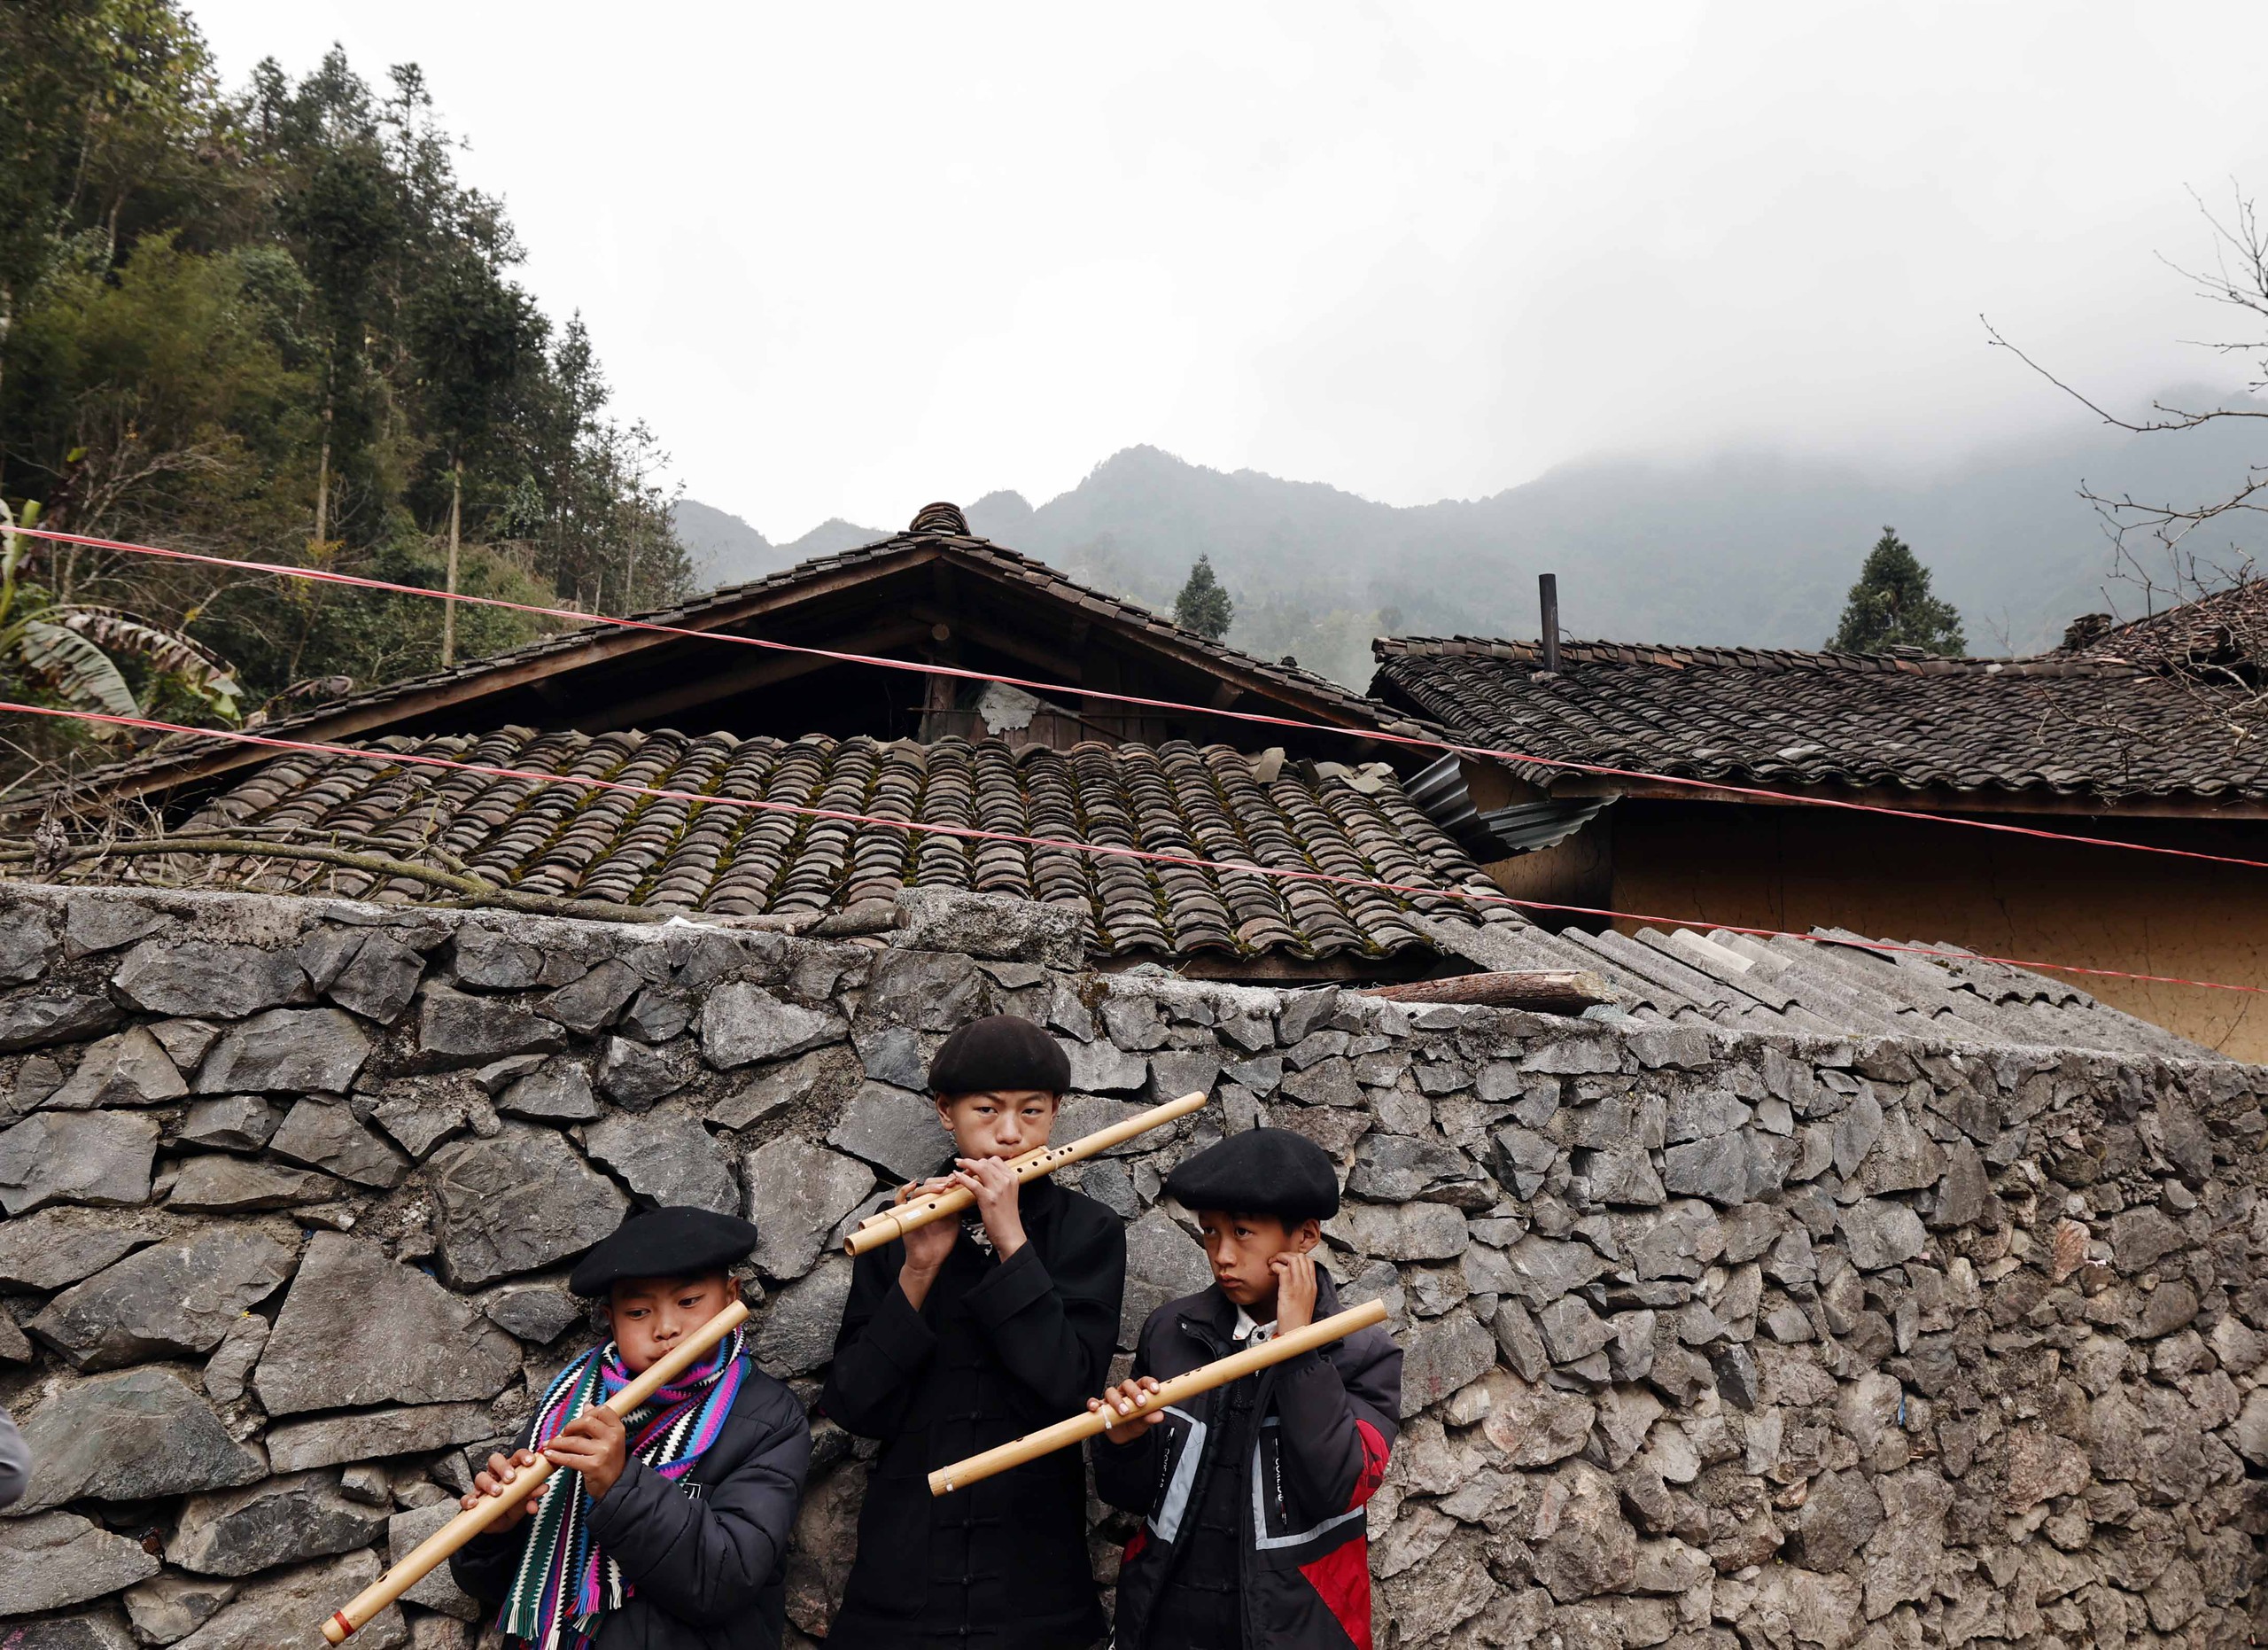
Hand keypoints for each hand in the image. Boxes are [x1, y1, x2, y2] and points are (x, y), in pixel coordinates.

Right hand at [461, 1448, 542, 1527]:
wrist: (501, 1524)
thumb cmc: (514, 1505)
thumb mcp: (525, 1500)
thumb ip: (532, 1494)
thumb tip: (544, 1487)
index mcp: (511, 1469)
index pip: (516, 1456)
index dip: (523, 1456)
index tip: (530, 1462)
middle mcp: (496, 1474)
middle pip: (495, 1460)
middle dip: (503, 1467)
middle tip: (511, 1478)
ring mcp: (482, 1487)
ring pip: (480, 1477)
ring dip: (489, 1483)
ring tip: (498, 1492)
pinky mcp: (473, 1500)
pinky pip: (465, 1497)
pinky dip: (469, 1500)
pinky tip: (475, 1504)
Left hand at [541, 1408, 628, 1500]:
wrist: (615, 1486)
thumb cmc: (610, 1461)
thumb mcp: (610, 1440)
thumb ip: (598, 1422)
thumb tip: (587, 1404)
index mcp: (618, 1429)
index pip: (602, 1410)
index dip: (587, 1412)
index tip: (577, 1420)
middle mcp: (612, 1438)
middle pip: (586, 1422)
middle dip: (570, 1426)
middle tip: (562, 1433)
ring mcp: (603, 1452)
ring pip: (574, 1441)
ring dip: (557, 1442)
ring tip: (549, 1444)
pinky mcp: (593, 1466)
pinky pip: (569, 1458)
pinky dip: (556, 1456)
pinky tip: (549, 1454)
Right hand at [897, 1178, 959, 1304]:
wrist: (930, 1259)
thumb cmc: (940, 1242)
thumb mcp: (953, 1220)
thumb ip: (955, 1206)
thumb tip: (963, 1192)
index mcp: (936, 1203)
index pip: (940, 1185)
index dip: (948, 1180)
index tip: (958, 1179)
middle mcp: (924, 1204)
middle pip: (929, 1184)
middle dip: (941, 1181)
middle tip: (951, 1183)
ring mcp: (914, 1209)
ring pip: (918, 1191)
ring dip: (930, 1187)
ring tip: (941, 1188)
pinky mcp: (904, 1216)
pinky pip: (900, 1200)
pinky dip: (903, 1191)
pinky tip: (912, 1186)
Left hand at [953, 1156, 1025, 1258]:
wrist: (1010, 1235)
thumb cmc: (1007, 1218)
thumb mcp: (1007, 1195)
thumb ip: (999, 1183)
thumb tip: (984, 1176)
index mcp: (1012, 1178)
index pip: (995, 1160)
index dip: (982, 1161)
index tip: (973, 1164)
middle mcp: (1007, 1181)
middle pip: (986, 1162)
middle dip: (971, 1162)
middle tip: (962, 1165)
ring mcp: (998, 1189)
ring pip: (980, 1167)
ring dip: (966, 1166)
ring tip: (958, 1168)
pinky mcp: (989, 1199)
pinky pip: (973, 1183)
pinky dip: (963, 1178)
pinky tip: (957, 1177)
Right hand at [1087, 1377, 1164, 1444]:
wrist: (1124, 1436)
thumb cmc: (1135, 1423)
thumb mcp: (1145, 1422)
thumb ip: (1151, 1417)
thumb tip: (1160, 1415)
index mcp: (1137, 1391)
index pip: (1143, 1382)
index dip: (1150, 1383)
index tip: (1156, 1390)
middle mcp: (1124, 1392)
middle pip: (1127, 1384)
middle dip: (1134, 1392)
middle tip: (1141, 1403)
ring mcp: (1111, 1399)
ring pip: (1111, 1392)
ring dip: (1117, 1401)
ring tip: (1124, 1412)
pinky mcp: (1101, 1407)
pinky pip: (1094, 1401)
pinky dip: (1093, 1403)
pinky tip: (1095, 1407)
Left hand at [1271, 1250, 1317, 1334]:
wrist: (1297, 1333)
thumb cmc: (1296, 1320)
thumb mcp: (1303, 1302)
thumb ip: (1300, 1289)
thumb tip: (1289, 1278)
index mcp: (1312, 1286)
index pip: (1309, 1261)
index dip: (1295, 1257)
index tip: (1285, 1263)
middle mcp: (1308, 1283)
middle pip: (1300, 1257)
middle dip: (1286, 1255)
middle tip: (1276, 1262)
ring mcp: (1299, 1285)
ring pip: (1292, 1259)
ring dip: (1279, 1258)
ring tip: (1272, 1266)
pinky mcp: (1289, 1290)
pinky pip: (1283, 1269)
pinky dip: (1275, 1266)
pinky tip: (1271, 1273)